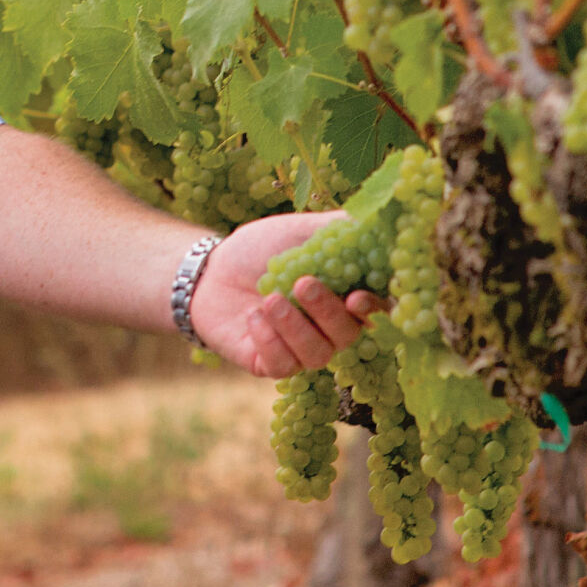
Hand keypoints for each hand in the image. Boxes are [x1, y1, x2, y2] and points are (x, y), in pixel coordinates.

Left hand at [187, 211, 381, 378]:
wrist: (210, 270)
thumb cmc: (260, 249)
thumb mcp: (299, 230)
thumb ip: (338, 229)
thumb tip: (375, 221)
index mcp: (343, 297)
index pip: (375, 311)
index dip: (372, 310)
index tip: (356, 298)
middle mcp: (329, 329)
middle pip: (347, 335)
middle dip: (327, 312)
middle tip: (303, 284)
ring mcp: (301, 350)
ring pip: (316, 355)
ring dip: (295, 326)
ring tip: (270, 298)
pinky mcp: (271, 364)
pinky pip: (282, 365)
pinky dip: (269, 340)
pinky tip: (252, 316)